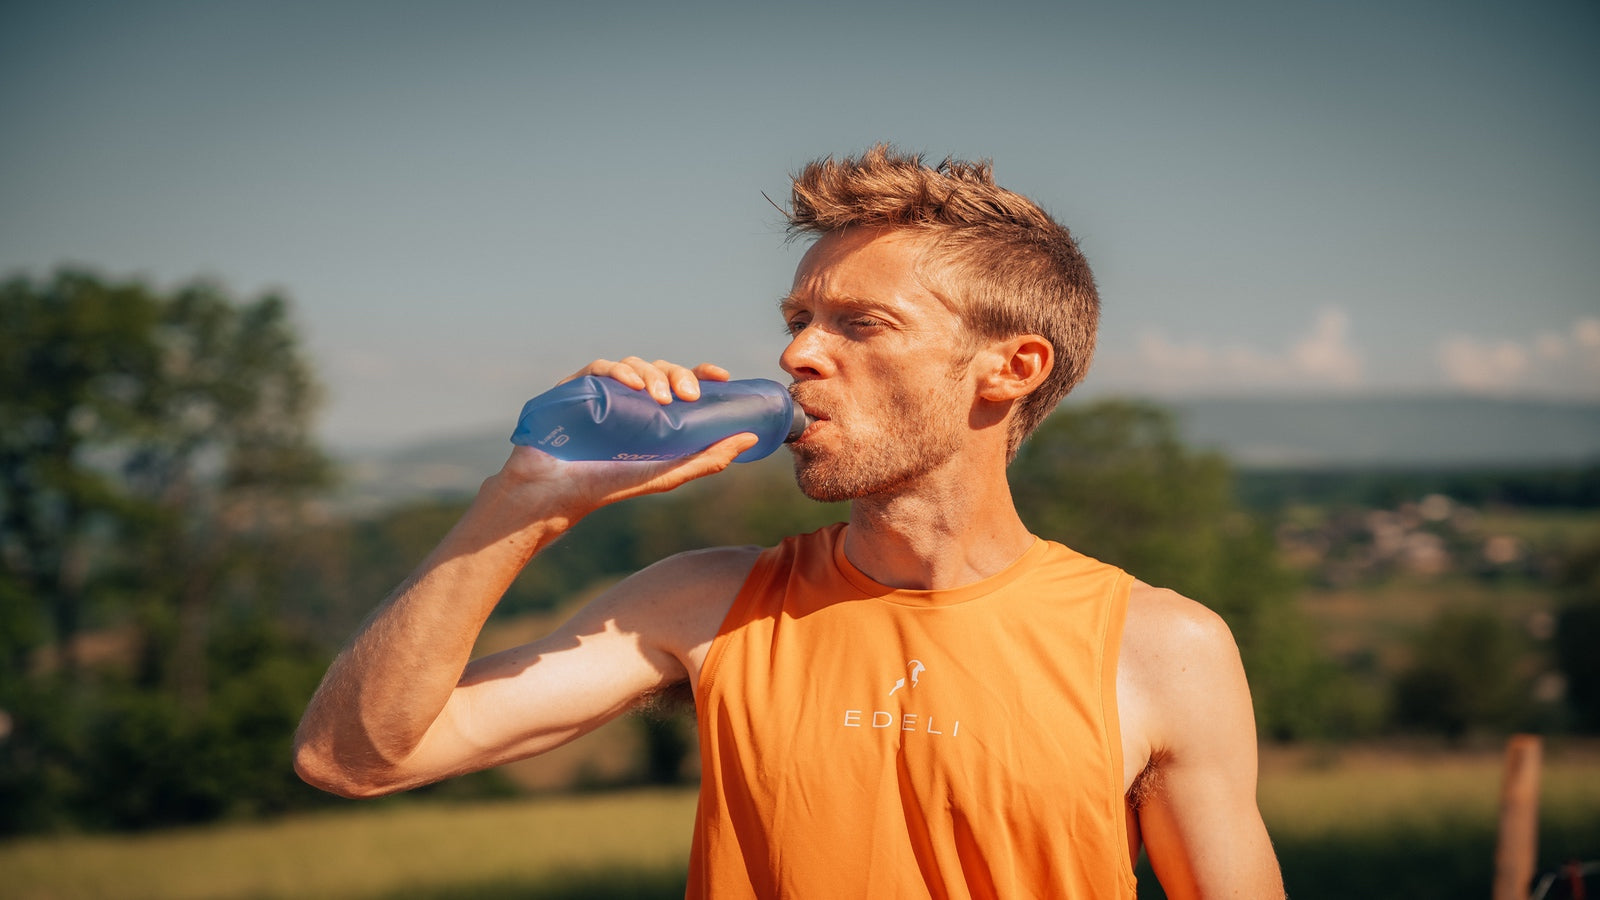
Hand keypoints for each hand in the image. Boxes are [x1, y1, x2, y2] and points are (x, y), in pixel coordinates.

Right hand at [493, 358, 754, 517]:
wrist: (554, 495)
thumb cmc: (608, 485)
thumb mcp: (667, 474)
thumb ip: (707, 458)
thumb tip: (751, 438)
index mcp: (650, 412)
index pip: (679, 382)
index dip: (700, 372)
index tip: (721, 376)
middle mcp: (628, 396)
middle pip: (659, 369)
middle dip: (678, 375)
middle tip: (690, 394)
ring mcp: (601, 389)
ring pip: (634, 364)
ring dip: (652, 375)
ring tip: (660, 397)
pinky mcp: (574, 386)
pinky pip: (600, 366)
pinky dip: (619, 371)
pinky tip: (633, 386)